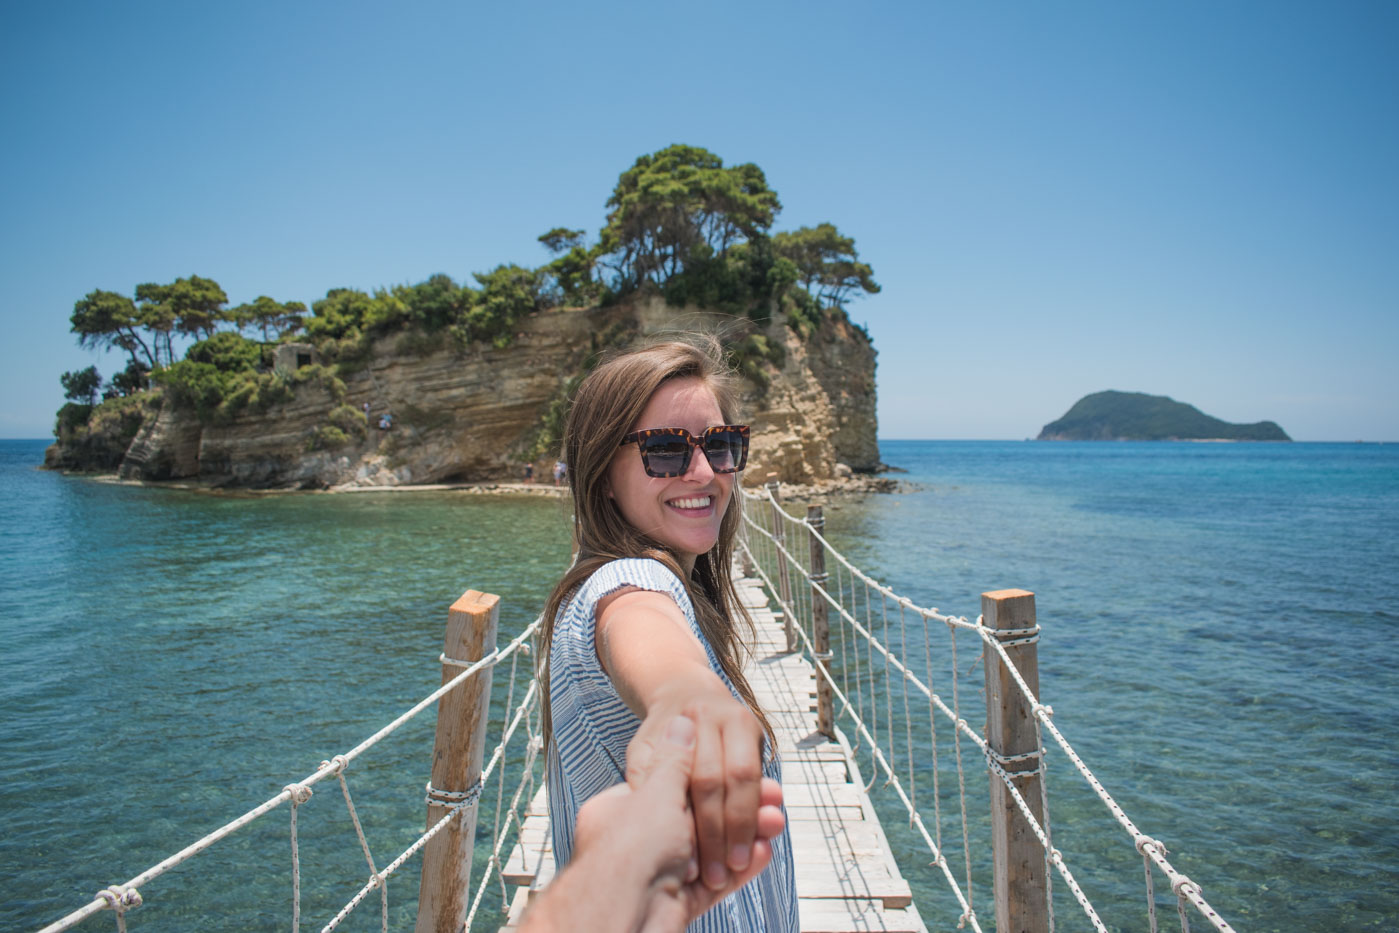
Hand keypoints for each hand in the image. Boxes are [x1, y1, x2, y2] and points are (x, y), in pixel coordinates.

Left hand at [520, 715, 783, 932]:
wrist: (620, 925)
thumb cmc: (628, 852)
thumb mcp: (653, 794)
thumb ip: (673, 762)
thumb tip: (682, 725)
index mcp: (624, 807)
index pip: (677, 784)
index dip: (713, 778)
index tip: (739, 770)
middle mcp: (639, 837)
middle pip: (701, 815)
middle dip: (739, 809)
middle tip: (773, 801)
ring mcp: (659, 870)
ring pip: (712, 847)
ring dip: (748, 834)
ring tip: (776, 823)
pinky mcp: (678, 899)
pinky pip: (714, 880)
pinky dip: (743, 867)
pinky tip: (765, 850)